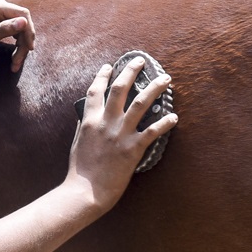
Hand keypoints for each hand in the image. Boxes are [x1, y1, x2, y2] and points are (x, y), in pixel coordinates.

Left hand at [0, 0, 34, 71]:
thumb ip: (4, 29)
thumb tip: (24, 21)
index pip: (22, 13)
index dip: (29, 30)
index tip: (29, 48)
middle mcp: (0, 7)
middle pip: (24, 22)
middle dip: (24, 43)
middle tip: (17, 62)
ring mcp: (2, 14)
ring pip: (23, 30)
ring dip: (22, 48)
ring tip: (15, 64)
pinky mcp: (4, 23)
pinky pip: (18, 33)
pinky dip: (19, 46)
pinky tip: (14, 58)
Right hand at [65, 58, 177, 211]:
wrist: (86, 191)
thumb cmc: (80, 170)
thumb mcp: (77, 142)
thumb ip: (83, 126)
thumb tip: (86, 115)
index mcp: (90, 120)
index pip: (96, 91)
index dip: (102, 76)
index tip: (110, 66)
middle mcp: (106, 122)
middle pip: (120, 88)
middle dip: (131, 71)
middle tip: (141, 61)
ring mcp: (120, 134)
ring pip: (140, 104)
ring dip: (155, 89)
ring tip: (165, 79)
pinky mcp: (133, 149)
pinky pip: (152, 131)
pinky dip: (165, 123)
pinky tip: (174, 116)